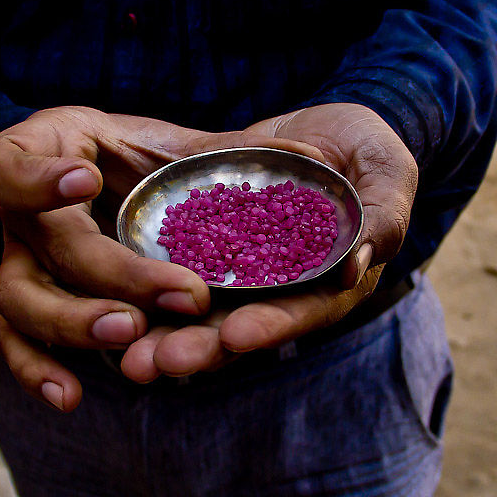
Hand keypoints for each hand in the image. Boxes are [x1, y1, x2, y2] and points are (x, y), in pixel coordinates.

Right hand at [0, 106, 320, 409]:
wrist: (107, 184)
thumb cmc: (140, 155)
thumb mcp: (173, 142)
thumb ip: (221, 153)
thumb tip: (307, 158)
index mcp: (47, 148)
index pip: (10, 161)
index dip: (36, 178)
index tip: (85, 181)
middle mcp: (22, 210)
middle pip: (44, 245)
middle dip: (110, 271)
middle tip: (178, 293)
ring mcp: (21, 260)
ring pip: (22, 300)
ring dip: (76, 323)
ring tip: (134, 336)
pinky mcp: (32, 304)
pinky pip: (18, 342)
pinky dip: (37, 371)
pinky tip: (70, 396)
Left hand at [119, 103, 417, 381]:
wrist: (329, 131)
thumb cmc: (372, 152)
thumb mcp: (389, 176)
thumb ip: (380, 219)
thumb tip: (356, 265)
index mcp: (328, 282)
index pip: (299, 312)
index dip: (269, 327)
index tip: (234, 338)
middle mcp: (279, 288)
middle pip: (236, 327)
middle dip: (196, 348)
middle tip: (151, 365)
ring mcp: (240, 270)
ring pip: (198, 310)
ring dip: (160, 334)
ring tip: (124, 356)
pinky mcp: (208, 244)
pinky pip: (174, 269)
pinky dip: (146, 289)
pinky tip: (108, 303)